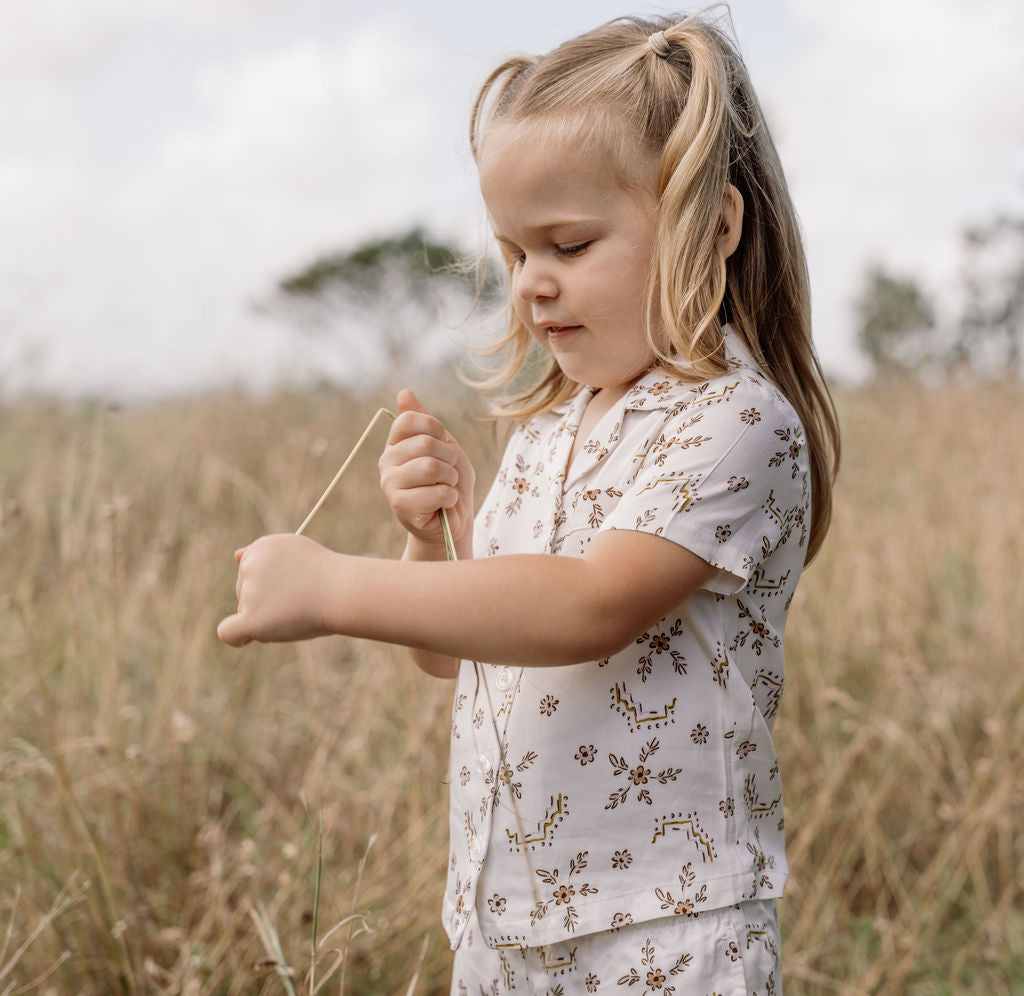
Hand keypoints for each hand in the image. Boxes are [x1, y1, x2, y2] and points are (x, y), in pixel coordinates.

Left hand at [217, 534, 335, 646]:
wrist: (342, 591)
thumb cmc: (327, 576)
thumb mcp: (296, 553)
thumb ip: (264, 555)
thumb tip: (236, 555)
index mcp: (261, 547)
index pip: (250, 572)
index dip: (269, 584)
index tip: (292, 587)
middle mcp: (249, 566)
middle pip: (245, 593)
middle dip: (265, 602)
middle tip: (297, 602)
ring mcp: (248, 592)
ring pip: (245, 613)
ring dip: (266, 618)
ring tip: (296, 612)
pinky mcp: (250, 618)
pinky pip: (229, 632)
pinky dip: (238, 636)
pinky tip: (250, 637)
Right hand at [378, 389, 474, 553]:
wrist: (455, 518)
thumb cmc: (449, 481)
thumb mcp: (443, 444)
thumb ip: (424, 420)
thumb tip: (404, 392)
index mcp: (396, 443)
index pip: (410, 419)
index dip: (436, 429)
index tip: (443, 445)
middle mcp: (387, 461)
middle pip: (425, 443)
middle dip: (449, 458)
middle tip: (448, 473)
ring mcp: (390, 484)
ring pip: (431, 466)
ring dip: (450, 478)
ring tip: (446, 487)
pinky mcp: (400, 506)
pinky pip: (437, 491)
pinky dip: (450, 497)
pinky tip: (444, 504)